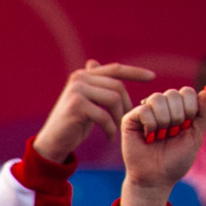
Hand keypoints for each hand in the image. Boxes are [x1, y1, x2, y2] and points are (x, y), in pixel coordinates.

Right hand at [32, 61, 155, 165]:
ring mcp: (76, 91)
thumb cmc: (72, 123)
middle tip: (126, 120)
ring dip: (119, 116)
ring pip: (113, 99)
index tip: (152, 77)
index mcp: (83, 75)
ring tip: (118, 128)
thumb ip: (92, 84)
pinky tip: (110, 137)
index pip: (115, 69)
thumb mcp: (84, 101)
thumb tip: (94, 62)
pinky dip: (110, 129)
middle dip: (126, 104)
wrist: (52, 143)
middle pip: (117, 86)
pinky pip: (104, 115)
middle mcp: (79, 79)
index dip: (135, 72)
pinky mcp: (76, 106)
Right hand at [117, 86, 205, 205]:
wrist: (157, 179)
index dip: (190, 107)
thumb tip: (205, 91)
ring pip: (157, 98)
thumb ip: (203, 114)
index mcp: (177, 109)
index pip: (186, 92)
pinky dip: (150, 125)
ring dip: (164, 120)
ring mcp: (145, 112)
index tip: (187, 127)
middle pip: (172, 93)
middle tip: (172, 134)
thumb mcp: (196, 136)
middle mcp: (161, 107)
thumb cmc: (175, 160)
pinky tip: (148, 137)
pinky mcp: (130, 120)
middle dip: (178, 116)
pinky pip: (144, 109)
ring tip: (160, 136)